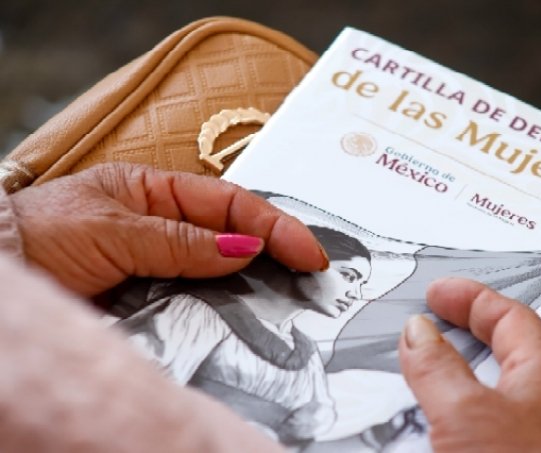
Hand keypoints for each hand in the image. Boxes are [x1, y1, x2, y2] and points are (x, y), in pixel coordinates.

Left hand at [10, 163, 327, 295]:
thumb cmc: (41, 234)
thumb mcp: (112, 228)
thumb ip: (179, 240)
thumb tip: (245, 247)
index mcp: (159, 191)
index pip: (232, 203)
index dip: (276, 225)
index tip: (309, 253)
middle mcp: (167, 226)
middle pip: (237, 236)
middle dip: (279, 253)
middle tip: (316, 279)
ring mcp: (163, 264)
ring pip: (223, 273)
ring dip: (256, 286)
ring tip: (293, 299)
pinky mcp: (153, 298)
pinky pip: (198, 303)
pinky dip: (224, 311)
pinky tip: (246, 320)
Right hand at [398, 278, 540, 451]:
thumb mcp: (463, 414)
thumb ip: (436, 366)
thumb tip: (418, 332)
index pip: (509, 315)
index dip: (469, 298)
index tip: (435, 293)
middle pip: (507, 345)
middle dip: (464, 329)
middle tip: (430, 319)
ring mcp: (540, 431)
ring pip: (494, 382)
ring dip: (456, 369)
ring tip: (420, 364)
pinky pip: (487, 415)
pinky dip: (458, 404)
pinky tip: (433, 415)